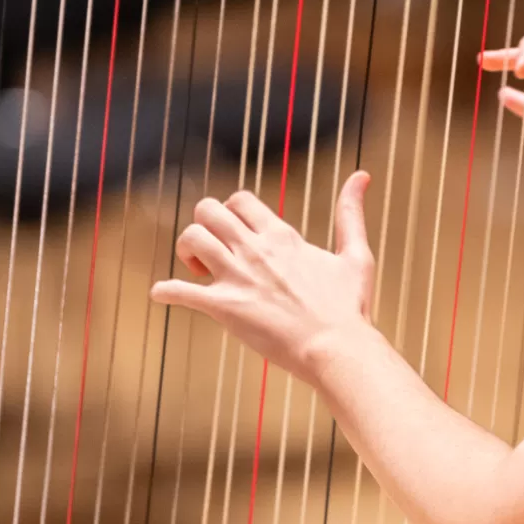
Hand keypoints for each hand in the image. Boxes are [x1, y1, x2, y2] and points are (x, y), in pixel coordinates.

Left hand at [149, 173, 378, 384]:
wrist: (337, 348)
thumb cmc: (349, 307)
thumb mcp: (355, 255)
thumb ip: (351, 214)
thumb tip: (361, 175)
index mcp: (281, 236)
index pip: (239, 200)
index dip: (232, 211)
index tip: (237, 234)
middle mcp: (255, 249)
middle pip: (208, 210)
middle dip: (204, 224)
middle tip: (213, 250)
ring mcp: (237, 277)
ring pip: (191, 239)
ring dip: (187, 251)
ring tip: (198, 270)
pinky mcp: (224, 308)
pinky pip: (180, 292)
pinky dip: (165, 291)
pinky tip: (161, 294)